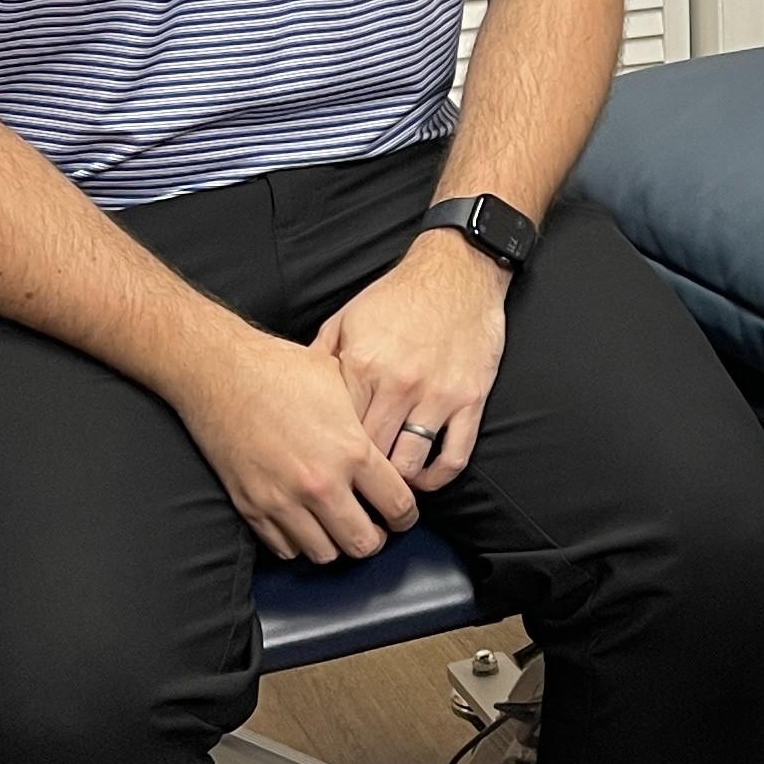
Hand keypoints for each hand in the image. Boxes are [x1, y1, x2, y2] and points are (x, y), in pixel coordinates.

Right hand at [176, 329, 417, 563]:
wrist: (221, 373)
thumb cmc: (284, 371)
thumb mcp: (343, 385)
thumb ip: (368, 424)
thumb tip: (389, 448)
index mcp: (352, 451)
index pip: (398, 505)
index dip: (406, 514)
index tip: (403, 514)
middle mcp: (320, 484)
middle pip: (363, 543)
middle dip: (376, 538)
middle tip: (374, 526)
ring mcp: (283, 501)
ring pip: (325, 554)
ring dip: (337, 544)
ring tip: (339, 525)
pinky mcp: (251, 507)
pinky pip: (285, 548)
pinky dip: (300, 542)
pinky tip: (306, 523)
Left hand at [313, 233, 506, 492]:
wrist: (459, 272)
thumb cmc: (400, 296)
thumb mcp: (347, 319)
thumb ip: (321, 360)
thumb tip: (294, 396)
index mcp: (363, 365)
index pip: (336, 431)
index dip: (327, 457)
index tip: (322, 471)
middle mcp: (399, 384)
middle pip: (369, 456)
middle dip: (357, 479)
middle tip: (349, 492)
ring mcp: (437, 395)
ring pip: (409, 465)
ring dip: (395, 484)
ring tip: (384, 489)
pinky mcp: (469, 399)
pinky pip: (453, 457)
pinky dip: (436, 479)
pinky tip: (424, 480)